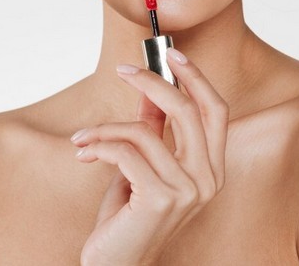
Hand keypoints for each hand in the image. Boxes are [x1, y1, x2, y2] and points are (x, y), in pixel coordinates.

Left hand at [71, 49, 227, 265]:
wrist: (115, 265)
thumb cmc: (129, 218)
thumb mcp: (142, 166)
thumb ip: (153, 131)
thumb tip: (151, 91)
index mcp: (212, 169)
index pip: (215, 110)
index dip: (196, 77)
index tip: (171, 53)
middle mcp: (208, 179)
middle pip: (187, 110)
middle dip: (152, 82)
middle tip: (123, 70)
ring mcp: (188, 191)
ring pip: (145, 131)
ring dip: (105, 128)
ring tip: (82, 137)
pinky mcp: (161, 199)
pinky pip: (125, 152)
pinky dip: (98, 146)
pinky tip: (83, 154)